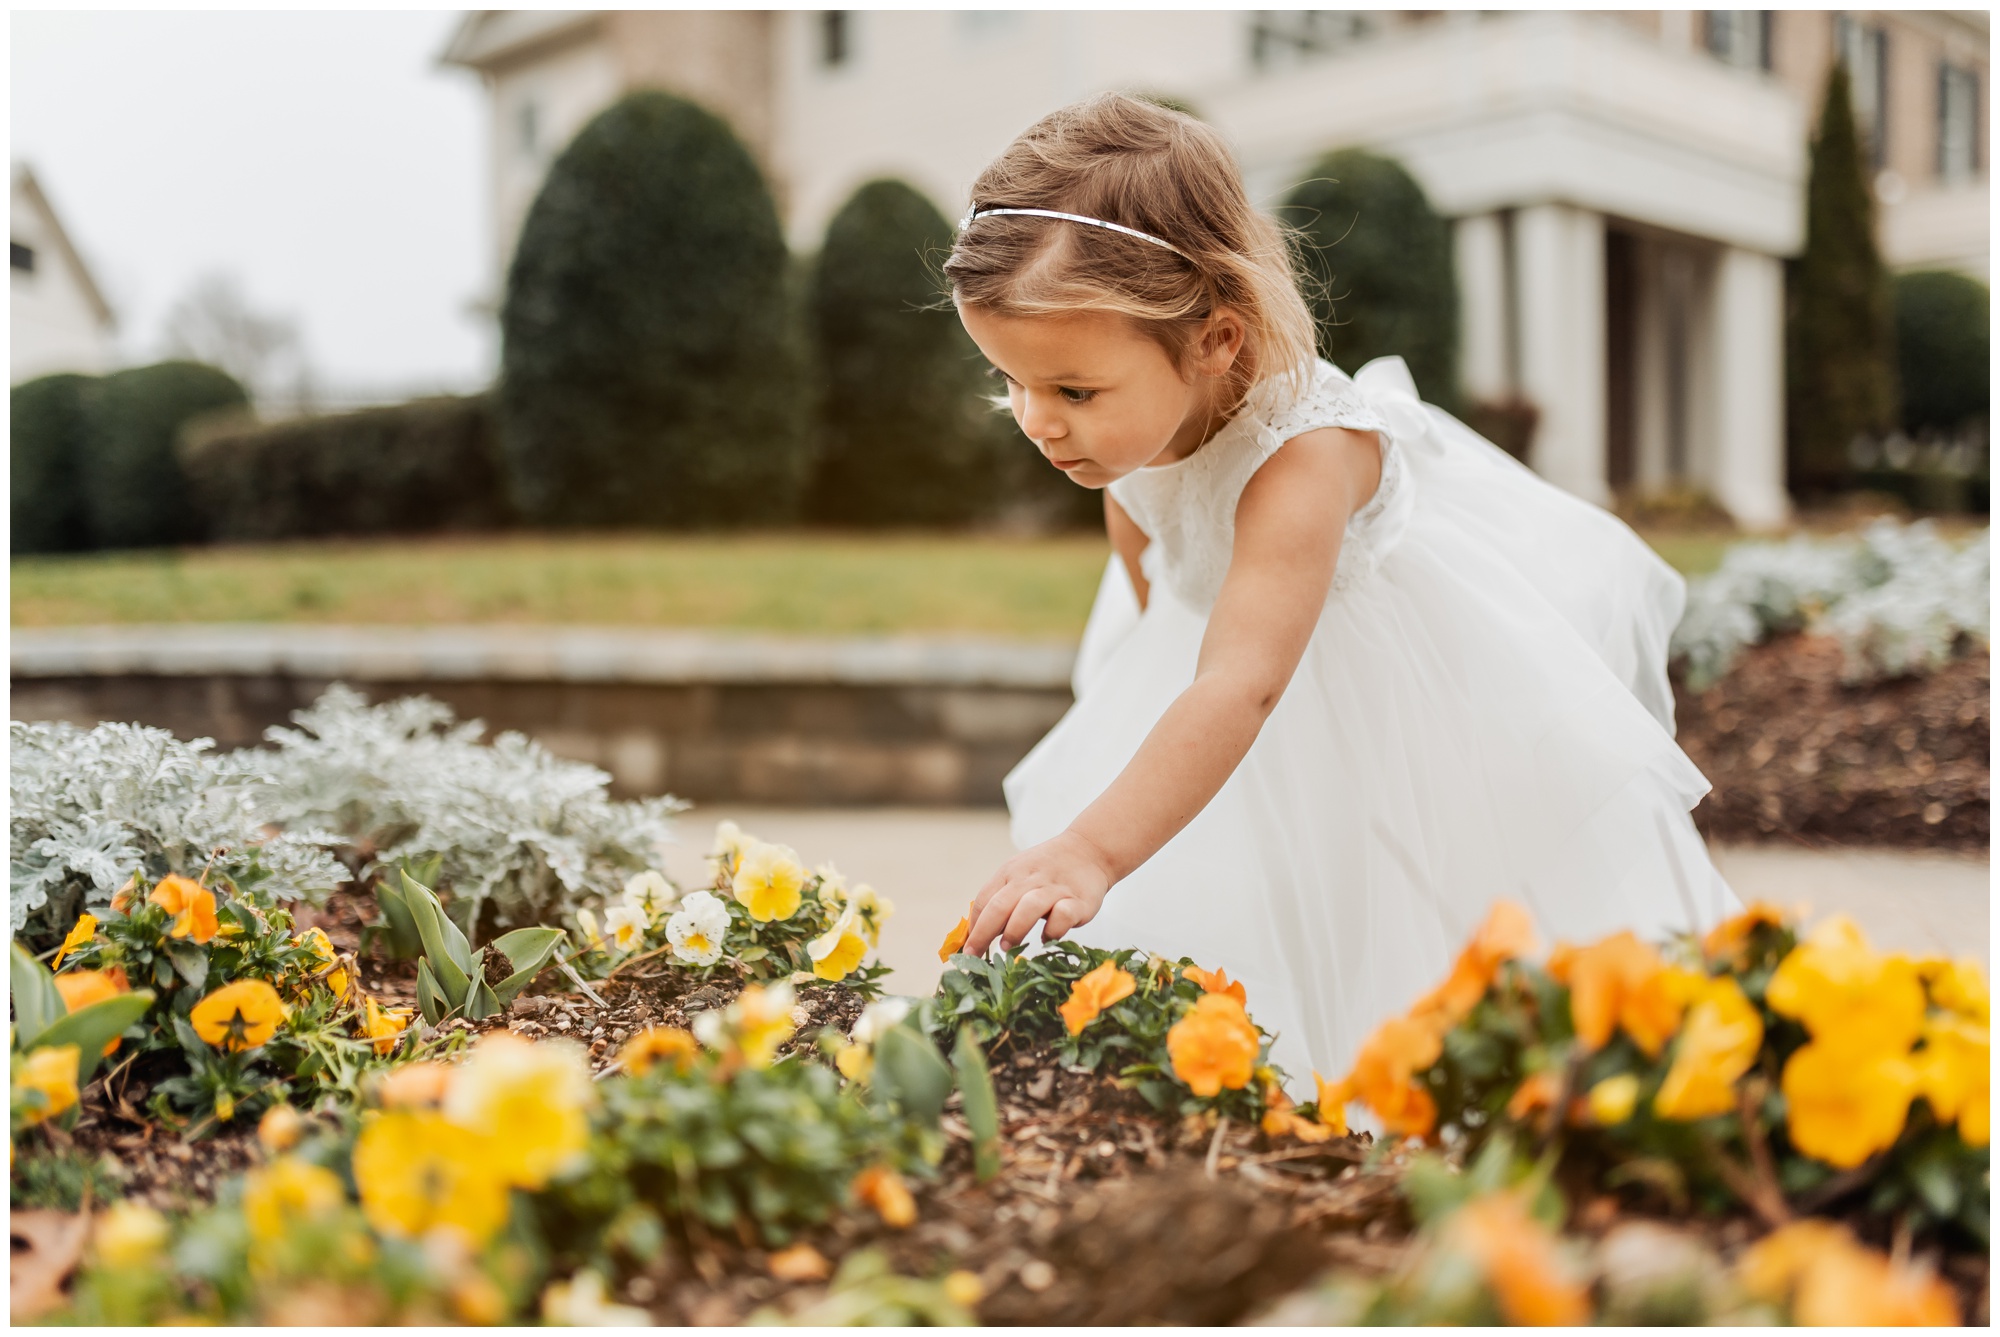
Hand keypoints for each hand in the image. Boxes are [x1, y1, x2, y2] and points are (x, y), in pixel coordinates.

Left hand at [967, 830, 1114, 954]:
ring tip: (1007, 947)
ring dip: (1014, 930)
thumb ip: (1000, 901)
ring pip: (1029, 907)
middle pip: (1000, 905)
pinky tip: (1048, 937)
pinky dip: (1052, 930)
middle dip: (983, 933)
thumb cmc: (1047, 871)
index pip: (984, 900)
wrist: (1089, 850)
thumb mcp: (1019, 877)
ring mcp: (1055, 889)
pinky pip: (1062, 916)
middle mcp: (1030, 879)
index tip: (967, 949)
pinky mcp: (1079, 901)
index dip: (973, 927)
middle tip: (976, 954)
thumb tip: (978, 935)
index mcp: (1011, 873)